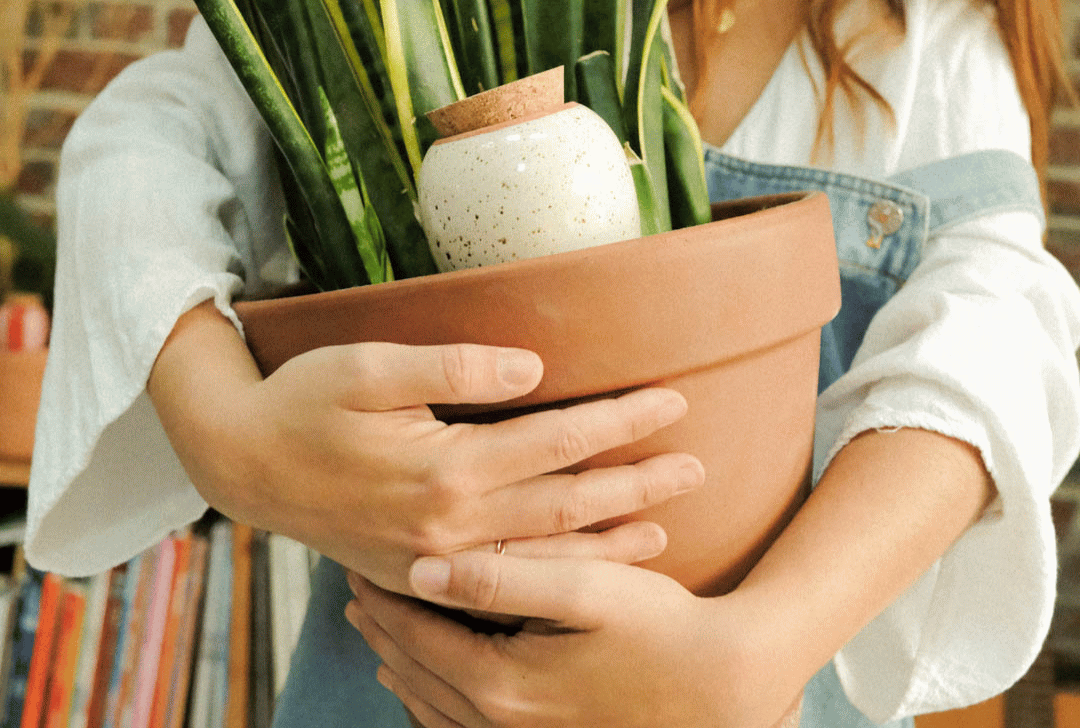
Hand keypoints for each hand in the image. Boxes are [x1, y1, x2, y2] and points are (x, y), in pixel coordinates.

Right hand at [149, 303, 704, 593]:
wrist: (244, 463)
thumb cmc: (305, 401)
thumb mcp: (369, 367)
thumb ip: (453, 367)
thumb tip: (533, 369)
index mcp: (445, 468)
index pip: (557, 441)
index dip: (619, 421)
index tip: (671, 400)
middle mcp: (450, 524)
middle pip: (565, 503)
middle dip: (636, 482)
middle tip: (696, 465)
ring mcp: (437, 557)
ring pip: (545, 553)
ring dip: (610, 538)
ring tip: (669, 528)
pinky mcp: (422, 569)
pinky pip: (508, 578)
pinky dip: (557, 572)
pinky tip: (587, 567)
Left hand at [345, 552, 802, 727]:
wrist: (722, 689)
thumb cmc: (658, 625)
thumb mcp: (584, 588)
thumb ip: (500, 579)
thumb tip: (423, 568)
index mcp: (500, 682)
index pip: (418, 635)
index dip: (386, 596)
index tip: (359, 565)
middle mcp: (500, 724)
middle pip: (416, 671)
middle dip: (384, 628)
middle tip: (356, 590)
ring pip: (432, 706)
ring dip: (403, 662)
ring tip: (380, 628)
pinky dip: (433, 700)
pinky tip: (430, 682)